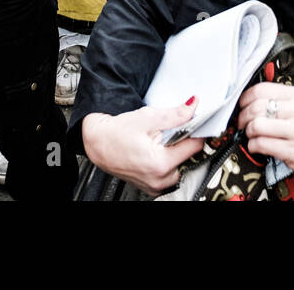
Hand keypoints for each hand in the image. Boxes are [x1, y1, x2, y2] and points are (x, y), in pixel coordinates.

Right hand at [82, 104, 204, 194]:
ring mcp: (155, 186)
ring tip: (161, 141)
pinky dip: (168, 162)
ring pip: (181, 167)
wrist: (96, 143)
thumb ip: (174, 115)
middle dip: (185, 143)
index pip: (195, 147)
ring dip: (177, 153)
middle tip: (171, 131)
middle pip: (189, 159)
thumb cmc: (116, 132)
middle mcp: (160, 180)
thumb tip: (193, 107)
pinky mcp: (151, 187)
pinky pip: (170, 174)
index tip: (196, 122)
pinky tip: (157, 151)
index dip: (197, 131)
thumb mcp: (147, 118)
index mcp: (161, 164)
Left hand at [237, 82, 293, 192]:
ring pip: (256, 125)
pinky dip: (254, 146)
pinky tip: (258, 147)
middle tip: (242, 124)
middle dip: (242, 117)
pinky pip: (262, 144)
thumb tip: (254, 101)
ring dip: (248, 132)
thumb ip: (285, 102)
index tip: (242, 106)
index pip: (261, 89)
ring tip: (252, 136)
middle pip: (255, 106)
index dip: (245, 99)